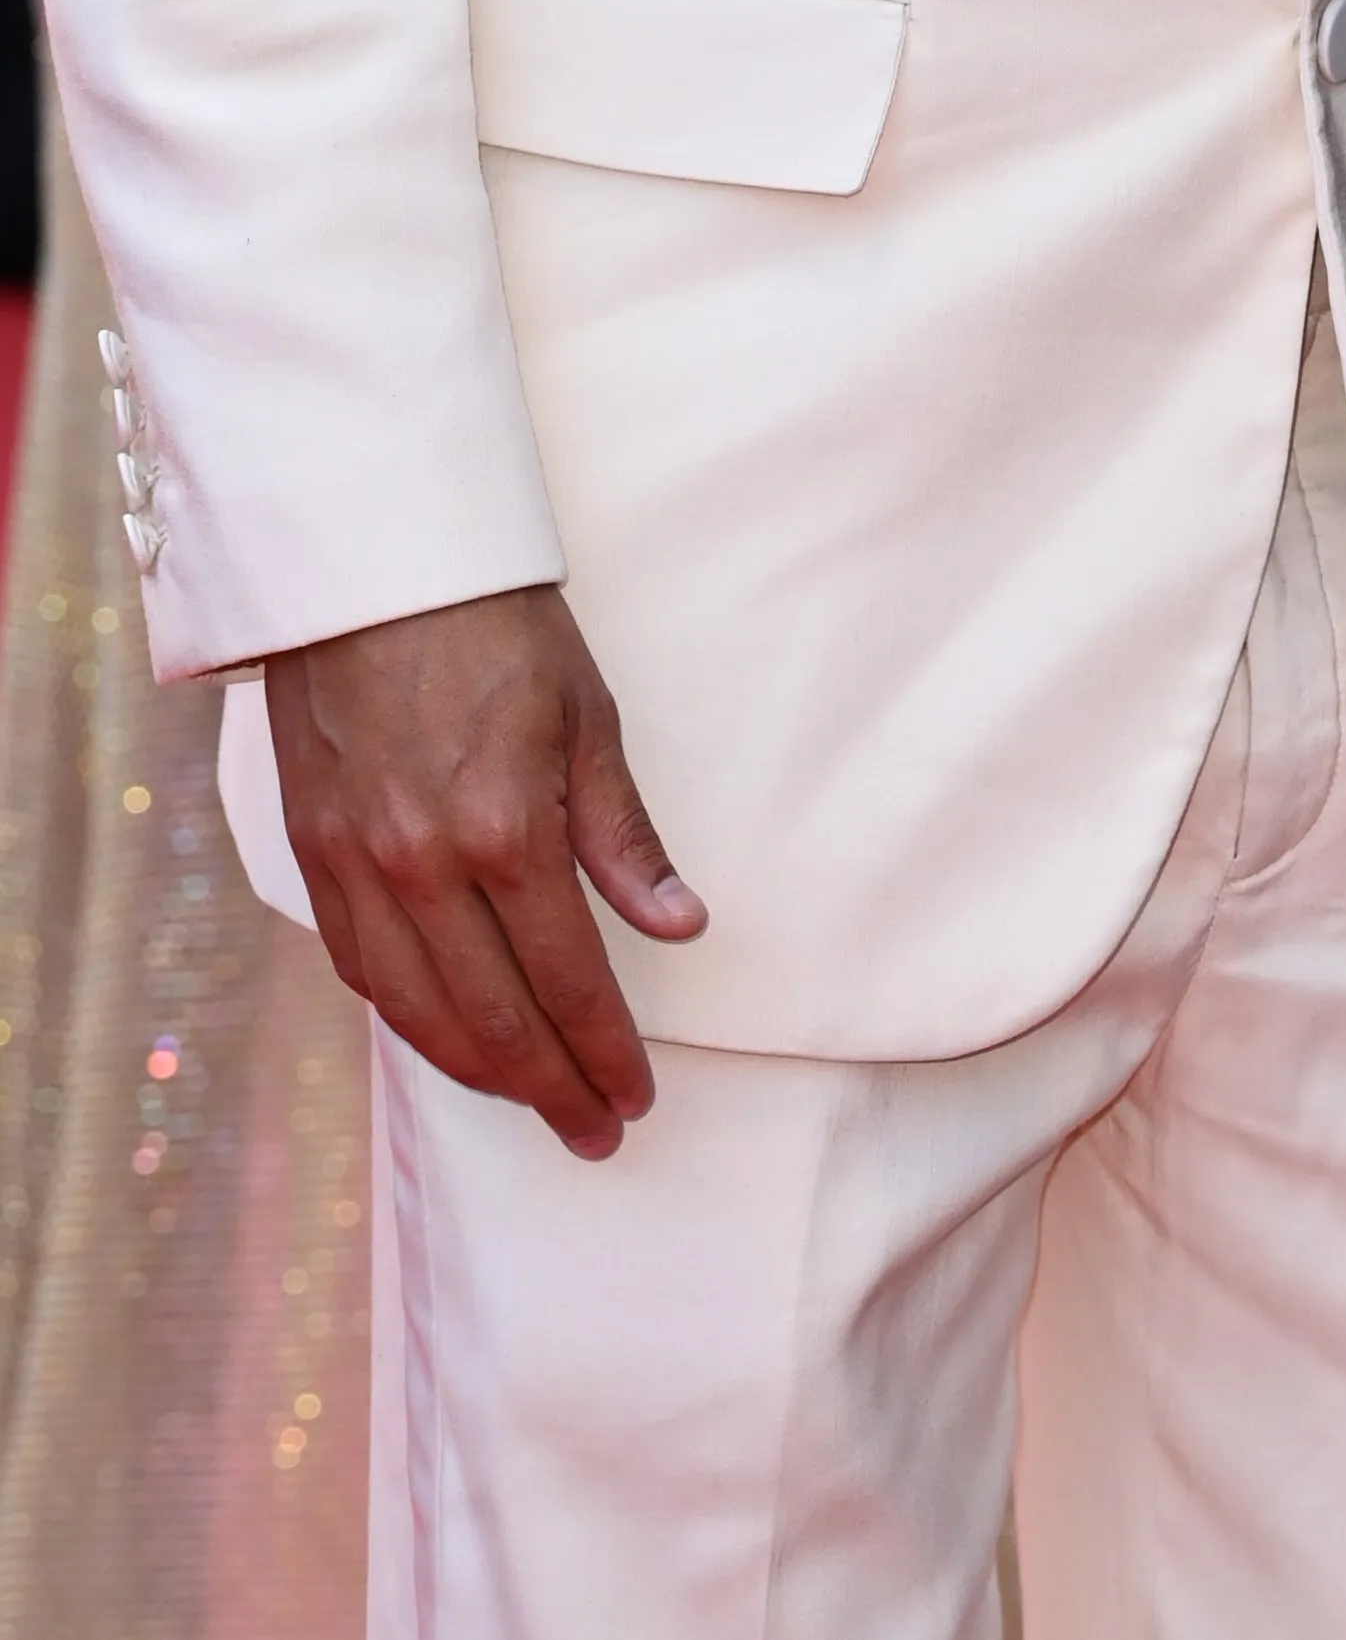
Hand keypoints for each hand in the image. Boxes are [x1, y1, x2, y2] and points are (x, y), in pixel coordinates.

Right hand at [267, 584, 704, 1157]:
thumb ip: (625, 837)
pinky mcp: (314, 855)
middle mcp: (423, 869)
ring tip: (532, 1101)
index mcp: (505, 833)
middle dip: (550, 1087)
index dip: (604, 1050)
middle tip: (596, 1130)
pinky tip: (445, 1037)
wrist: (372, 565)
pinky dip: (409, 1018)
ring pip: (420, 1012)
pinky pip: (363, 970)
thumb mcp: (589, 718)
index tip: (634, 1097)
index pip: (569, 980)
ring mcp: (359, 868)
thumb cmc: (498, 628)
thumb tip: (681, 928)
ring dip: (479, 1071)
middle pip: (493, 1019)